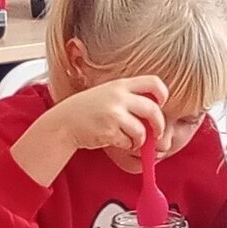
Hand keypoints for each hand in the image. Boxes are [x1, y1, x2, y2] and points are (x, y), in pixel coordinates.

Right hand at [13, 76, 168, 185]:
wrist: (63, 123)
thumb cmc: (87, 110)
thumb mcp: (107, 94)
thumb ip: (128, 98)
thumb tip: (155, 112)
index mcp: (120, 85)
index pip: (153, 82)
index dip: (163, 93)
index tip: (161, 104)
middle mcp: (118, 97)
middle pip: (153, 110)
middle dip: (159, 125)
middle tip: (157, 132)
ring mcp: (113, 114)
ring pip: (142, 130)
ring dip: (140, 140)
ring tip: (132, 141)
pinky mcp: (109, 131)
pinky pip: (129, 142)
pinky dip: (127, 146)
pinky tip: (118, 142)